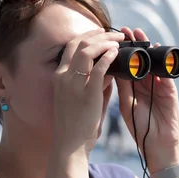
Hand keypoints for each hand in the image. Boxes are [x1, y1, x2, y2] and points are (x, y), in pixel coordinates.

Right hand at [52, 28, 124, 153]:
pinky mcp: (87, 93)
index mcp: (59, 76)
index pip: (71, 46)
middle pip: (79, 43)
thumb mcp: (80, 98)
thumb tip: (109, 69)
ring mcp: (73, 84)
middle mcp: (63, 76)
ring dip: (105, 42)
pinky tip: (117, 53)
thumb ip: (94, 82)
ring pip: (88, 50)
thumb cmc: (76, 124)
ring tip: (119, 41)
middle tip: (115, 33)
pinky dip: (108, 56)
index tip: (102, 32)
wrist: (69, 145)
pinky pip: (98, 67)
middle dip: (99, 34)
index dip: (88, 35)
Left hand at [115, 27, 178, 171]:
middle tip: (128, 30)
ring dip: (148, 49)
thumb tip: (109, 68)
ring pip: (154, 63)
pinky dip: (162, 63)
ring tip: (141, 36)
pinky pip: (166, 74)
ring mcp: (160, 86)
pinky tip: (157, 54)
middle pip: (142, 59)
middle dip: (136, 44)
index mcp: (135, 87)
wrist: (157, 146)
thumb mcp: (127, 104)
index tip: (113, 37)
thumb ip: (121, 87)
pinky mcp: (170, 92)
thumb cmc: (140, 128)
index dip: (122, 51)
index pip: (128, 64)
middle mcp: (148, 84)